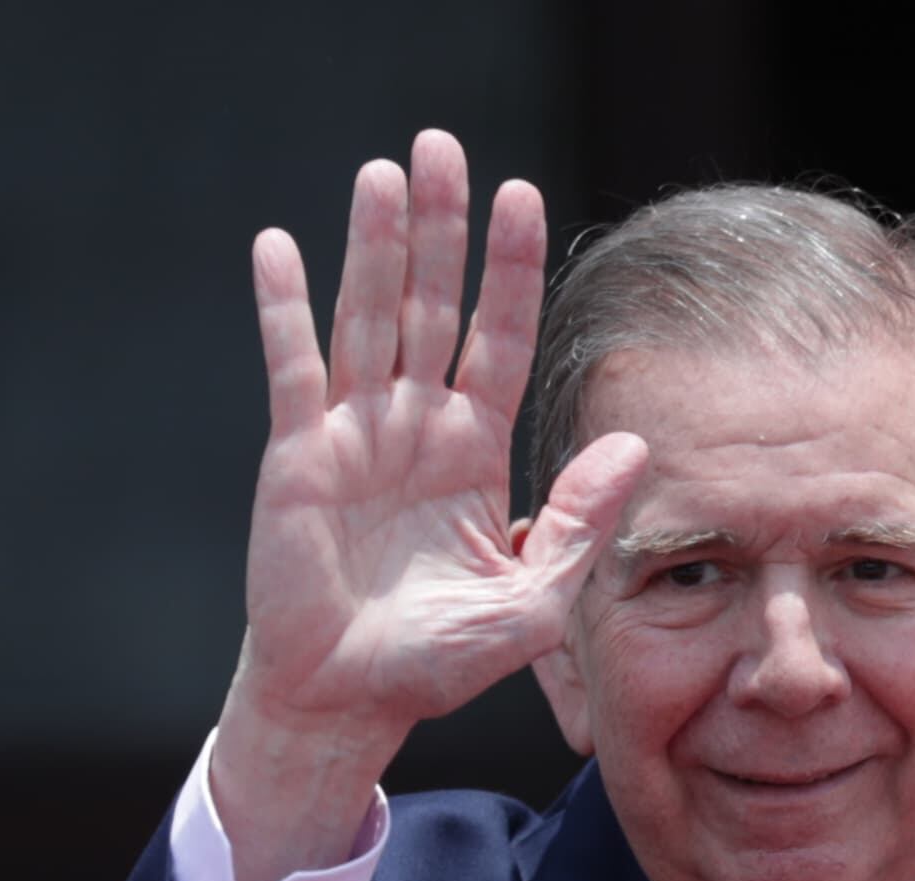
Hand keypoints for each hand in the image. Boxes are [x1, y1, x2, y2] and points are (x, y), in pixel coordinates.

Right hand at [212, 129, 651, 880]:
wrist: (353, 700)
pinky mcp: (297, 458)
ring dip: (375, 247)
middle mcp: (414, 429)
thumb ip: (579, 520)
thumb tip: (635, 445)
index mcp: (472, 452)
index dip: (509, 272)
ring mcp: (352, 436)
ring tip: (385, 173)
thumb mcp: (535, 598)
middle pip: (433, 308)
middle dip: (441, 230)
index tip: (524, 199)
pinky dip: (284, 309)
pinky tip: (278, 246)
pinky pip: (292, 370)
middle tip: (446, 146)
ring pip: (369, 321)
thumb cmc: (440, 660)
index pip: (499, 341)